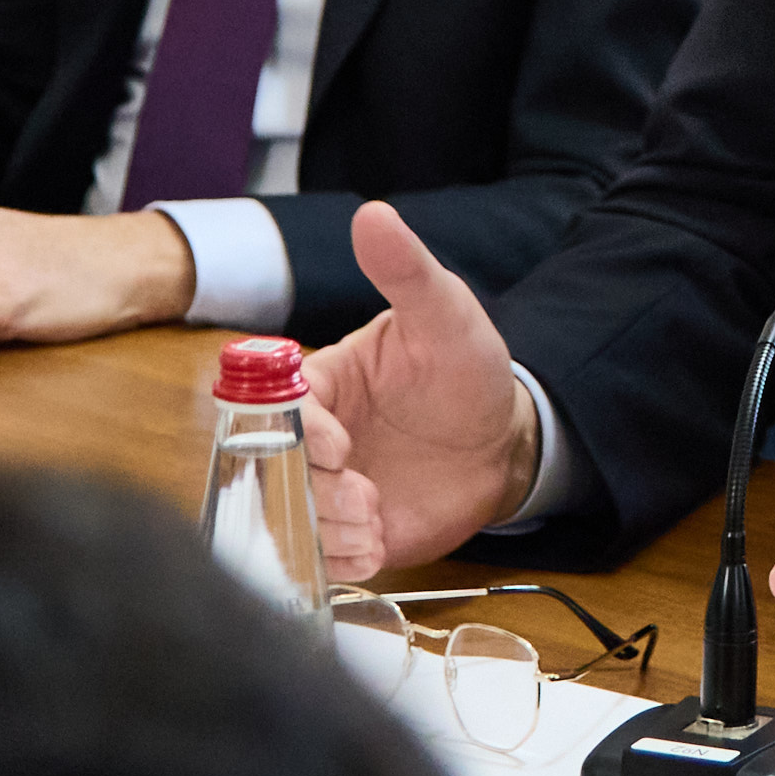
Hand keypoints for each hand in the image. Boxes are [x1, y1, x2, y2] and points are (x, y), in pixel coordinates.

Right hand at [300, 201, 538, 581]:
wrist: (500, 440)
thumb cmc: (465, 368)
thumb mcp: (445, 314)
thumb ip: (406, 270)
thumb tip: (374, 215)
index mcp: (318, 379)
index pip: (276, 404)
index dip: (298, 429)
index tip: (337, 443)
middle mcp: (313, 435)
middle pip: (273, 468)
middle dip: (313, 490)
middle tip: (364, 497)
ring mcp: (327, 486)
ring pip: (292, 517)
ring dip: (329, 530)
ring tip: (375, 518)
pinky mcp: (348, 532)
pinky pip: (322, 557)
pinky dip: (342, 561)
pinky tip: (377, 544)